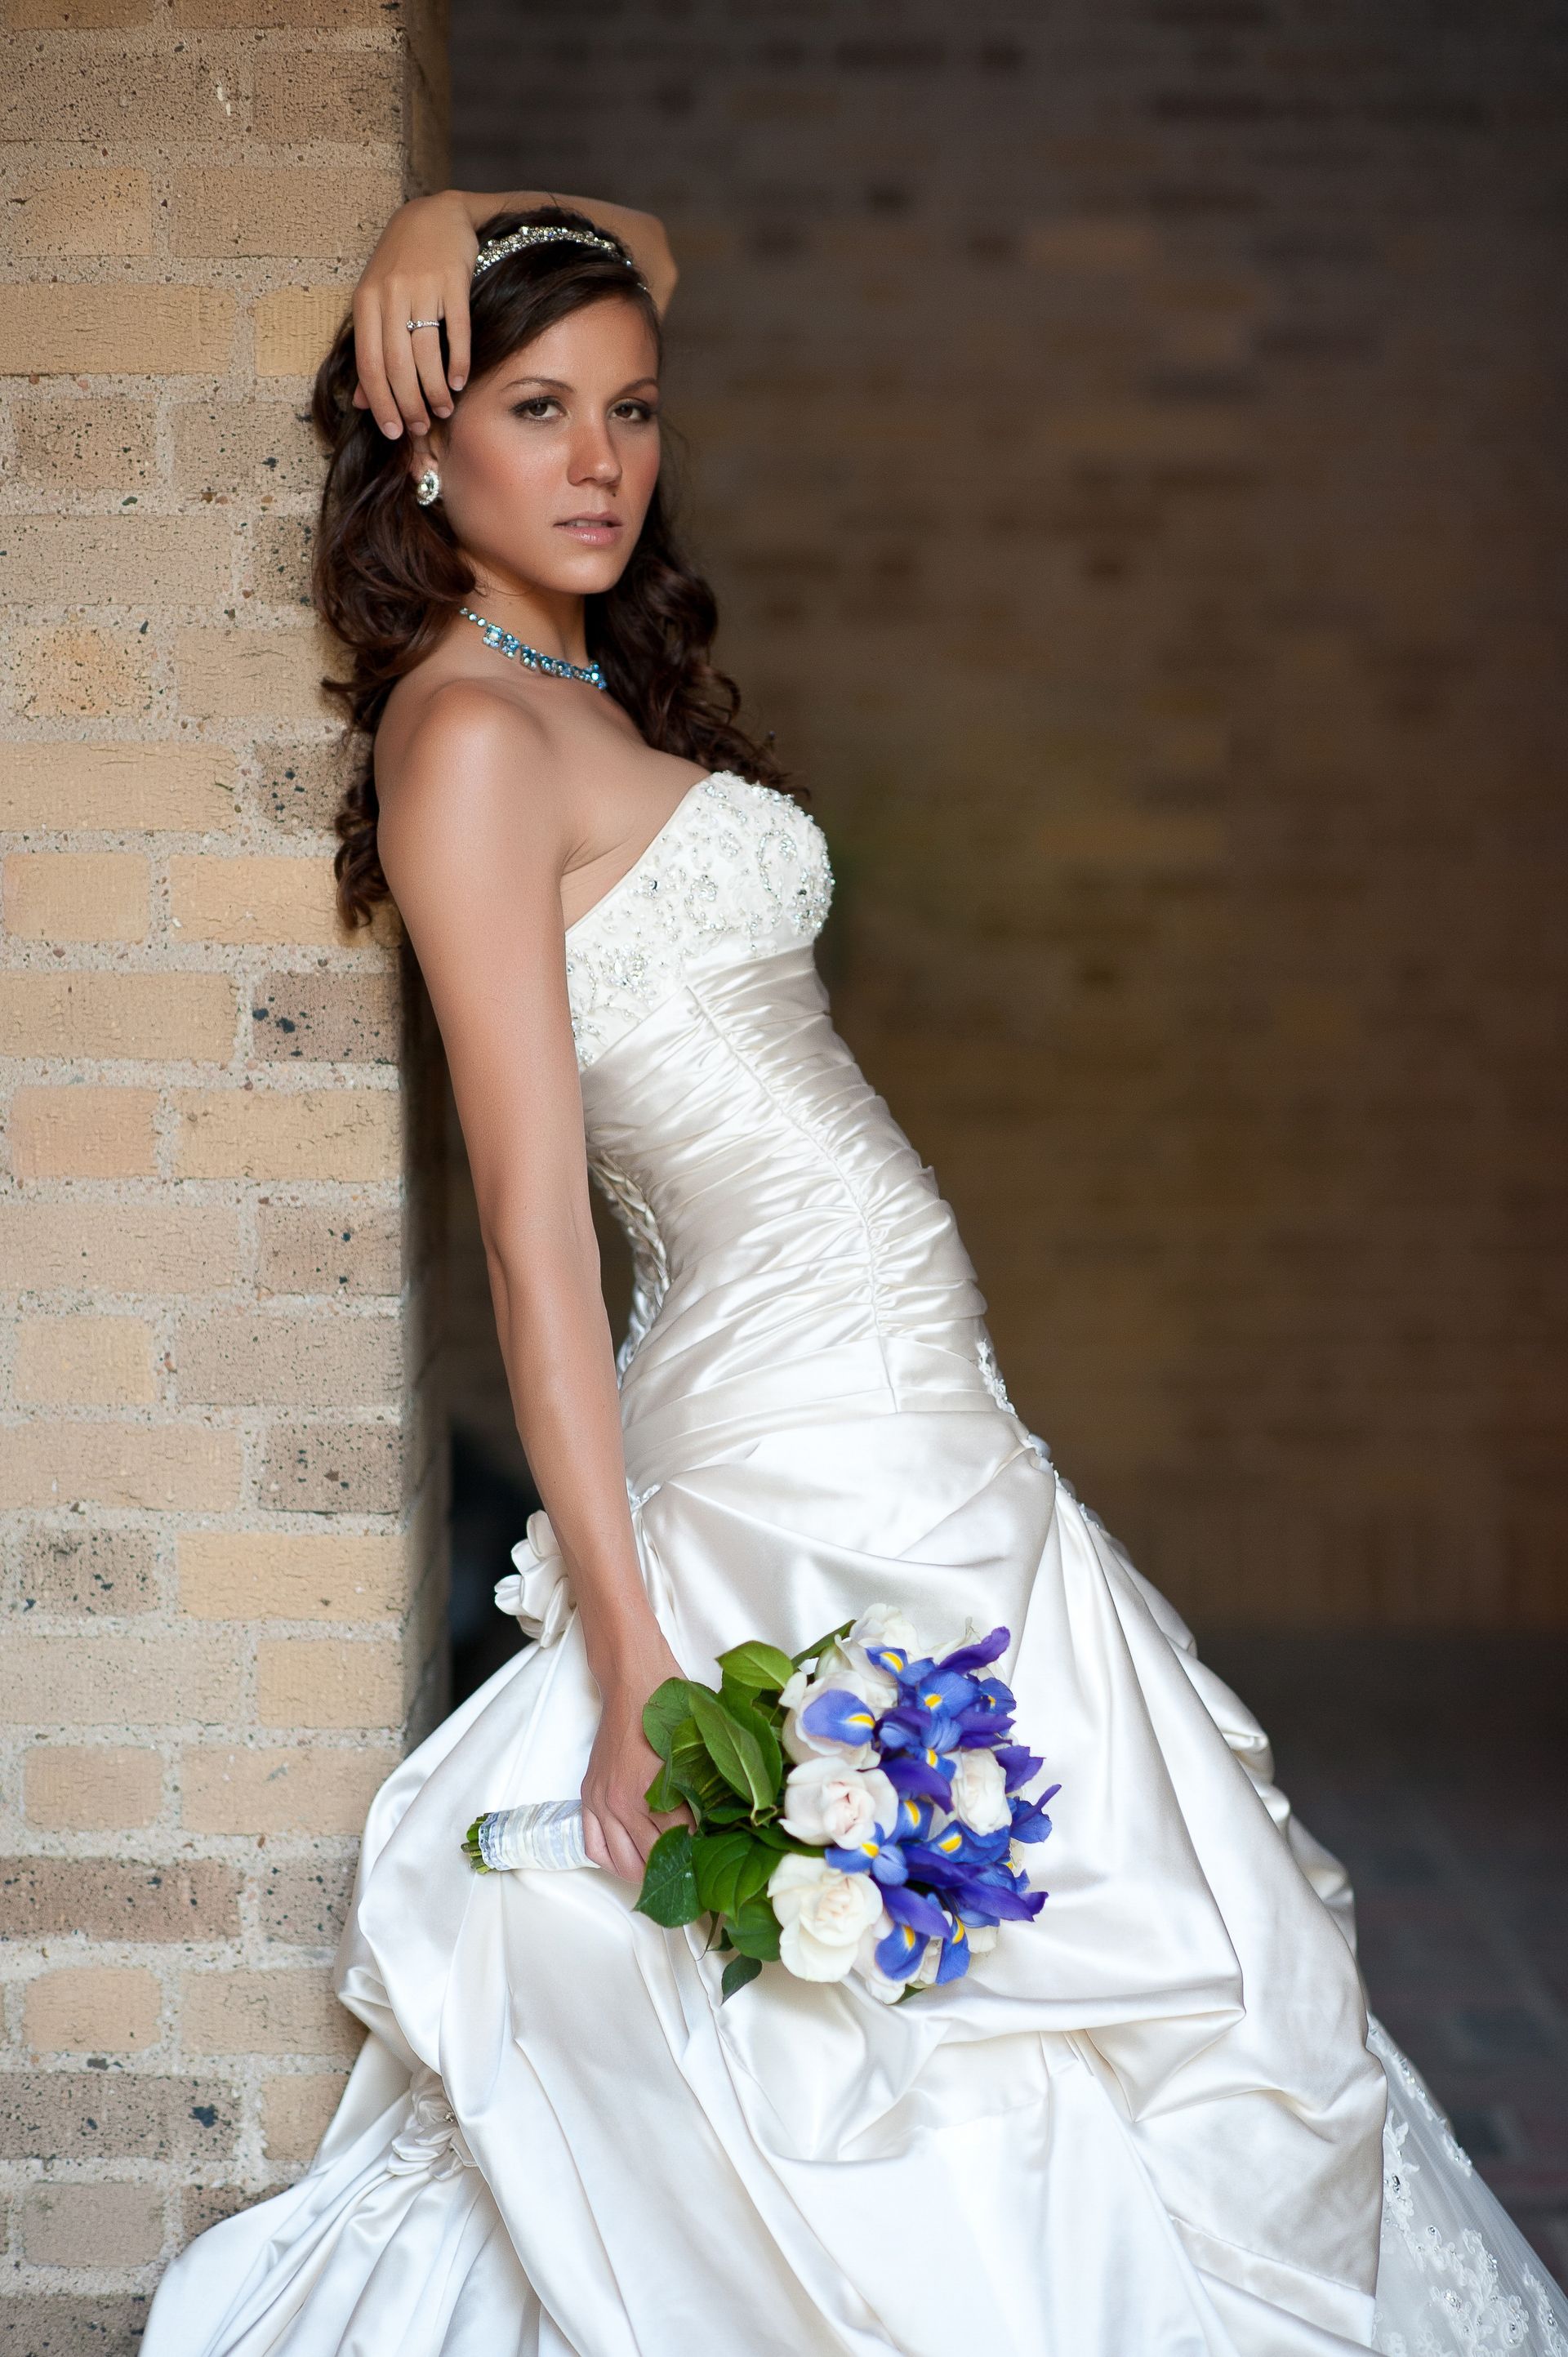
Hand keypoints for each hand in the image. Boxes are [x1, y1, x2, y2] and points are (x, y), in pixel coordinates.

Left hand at [351, 190, 476, 438]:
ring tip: (442, 410)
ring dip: (435, 390)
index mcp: (366, 302)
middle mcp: (390, 295)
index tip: (393, 431)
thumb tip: (359, 401)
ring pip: (426, 354)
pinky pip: (456, 332)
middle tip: (420, 427)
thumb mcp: (376, 300)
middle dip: (409, 404)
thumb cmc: (402, 263)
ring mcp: (422, 287)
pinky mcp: (453, 281)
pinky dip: (458, 363)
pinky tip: (459, 382)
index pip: (369, 364)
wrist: (436, 213)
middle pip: (397, 366)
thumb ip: (369, 348)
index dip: (380, 402)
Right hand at [580, 1626, 692, 1883]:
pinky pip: (593, 1846)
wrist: (633, 1682)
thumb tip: (722, 1825)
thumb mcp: (697, 1749)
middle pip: (650, 1859)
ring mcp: (602, 1801)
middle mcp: (623, 1803)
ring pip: (621, 1861)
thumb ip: (706, 1790)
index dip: (700, 1857)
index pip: (682, 1844)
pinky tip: (630, 1863)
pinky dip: (611, 1862)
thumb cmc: (671, 1708)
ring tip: (665, 1876)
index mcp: (654, 1792)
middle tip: (694, 1880)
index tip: (713, 1867)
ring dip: (643, 1874)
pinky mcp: (589, 1796)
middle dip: (675, 1872)